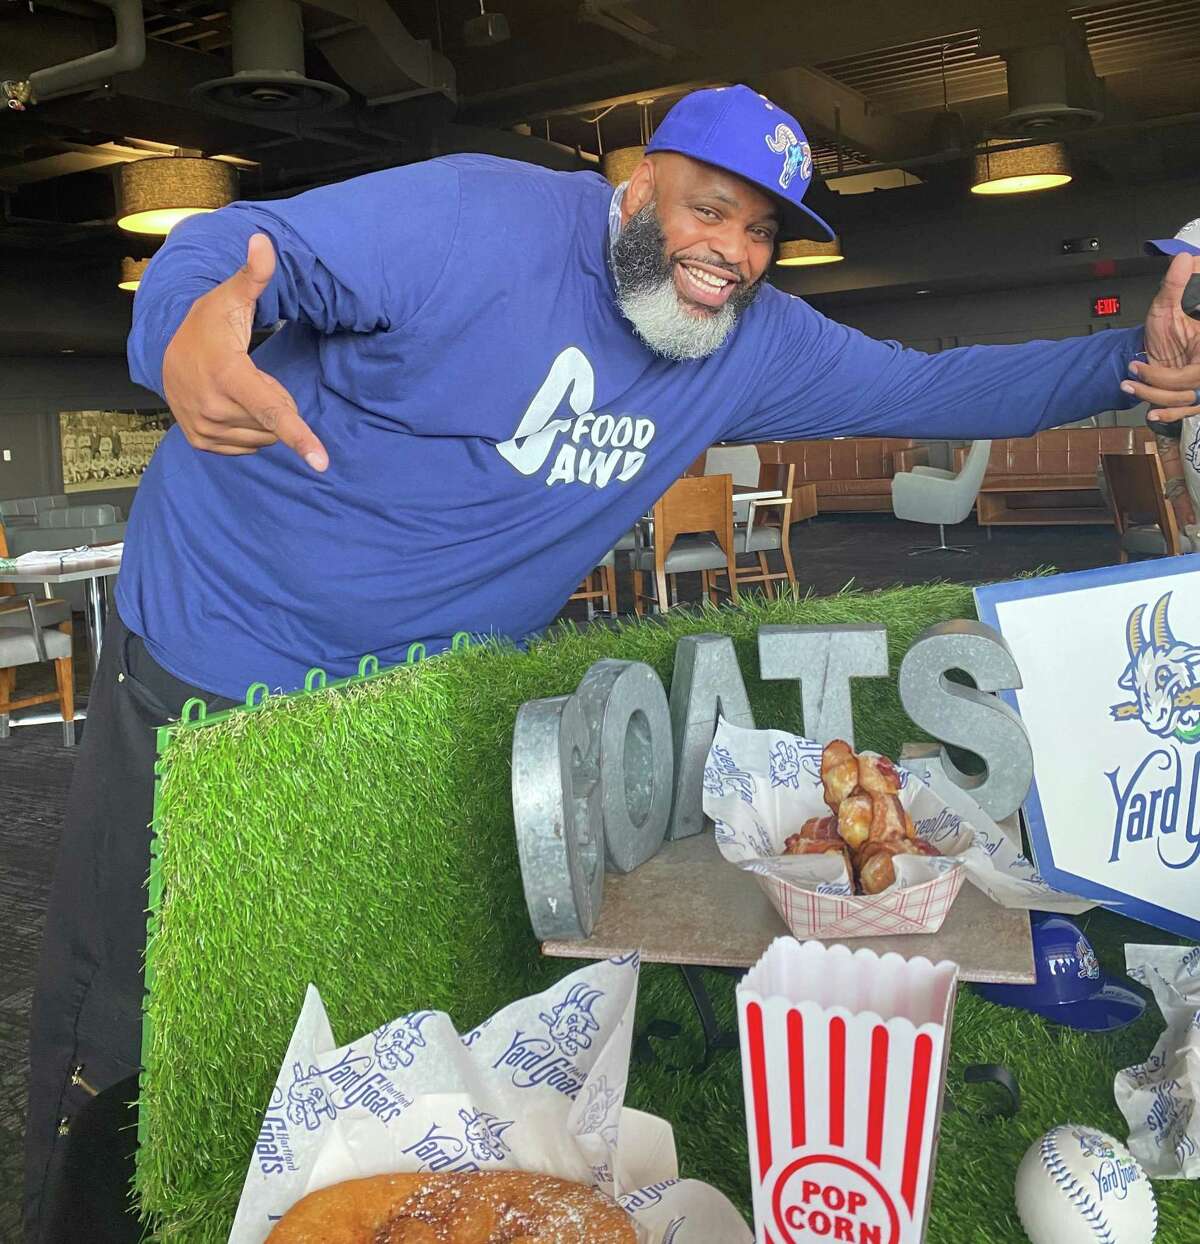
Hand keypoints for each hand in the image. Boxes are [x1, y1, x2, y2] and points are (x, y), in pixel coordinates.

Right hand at [161, 233, 327, 469]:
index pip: (273, 412)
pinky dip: (247, 428)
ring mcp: (206, 428)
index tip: (322, 463)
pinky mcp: (202, 442)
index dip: (301, 438)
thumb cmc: (206, 325)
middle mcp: (215, 408)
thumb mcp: (230, 298)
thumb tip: (265, 241)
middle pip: (274, 422)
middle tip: (249, 374)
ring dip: (260, 416)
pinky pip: (247, 446)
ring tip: (236, 388)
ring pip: (263, 436)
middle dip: (272, 399)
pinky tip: (229, 404)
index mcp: (228, 377)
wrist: (162, 352)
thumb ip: (254, 275)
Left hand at [1121, 251, 1199, 423]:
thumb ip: (1174, 286)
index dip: (1166, 374)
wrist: (1156, 348)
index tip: (1139, 365)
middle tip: (1132, 370)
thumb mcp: (1165, 307)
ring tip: (1128, 384)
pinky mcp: (1193, 400)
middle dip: (1156, 382)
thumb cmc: (1164, 329)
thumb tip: (1182, 259)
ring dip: (1152, 395)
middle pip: (1188, 385)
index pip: (1195, 369)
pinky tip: (1150, 414)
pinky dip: (1166, 416)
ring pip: (1182, 400)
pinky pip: (1183, 413)